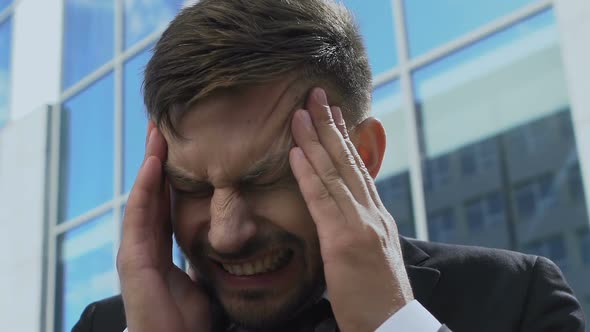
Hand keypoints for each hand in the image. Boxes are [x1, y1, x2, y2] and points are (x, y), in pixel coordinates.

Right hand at [117, 122, 210, 331]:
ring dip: (149, 164)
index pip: (165, 201)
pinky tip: (152, 163)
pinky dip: (145, 188)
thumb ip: (205, 258)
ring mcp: (136, 249)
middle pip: (152, 193)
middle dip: (157, 159)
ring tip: (156, 132)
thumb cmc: (187, 320)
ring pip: (143, 197)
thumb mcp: (201, 278)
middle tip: (164, 126)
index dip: (170, 174)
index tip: (180, 146)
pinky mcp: (132, 259)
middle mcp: (146, 243)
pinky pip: (139, 216)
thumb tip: (228, 243)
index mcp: (161, 246)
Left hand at [289, 88, 413, 331]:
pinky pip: (322, 201)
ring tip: (300, 111)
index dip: (343, 138)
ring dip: (315, 139)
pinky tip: (296, 152)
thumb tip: (346, 214)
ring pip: (335, 173)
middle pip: (348, 161)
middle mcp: (372, 213)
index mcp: (377, 216)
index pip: (357, 168)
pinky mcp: (346, 242)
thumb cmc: (377, 296)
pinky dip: (308, 173)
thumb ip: (360, 229)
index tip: (332, 114)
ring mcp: (361, 225)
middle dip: (330, 125)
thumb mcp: (374, 255)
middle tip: (316, 94)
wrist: (391, 326)